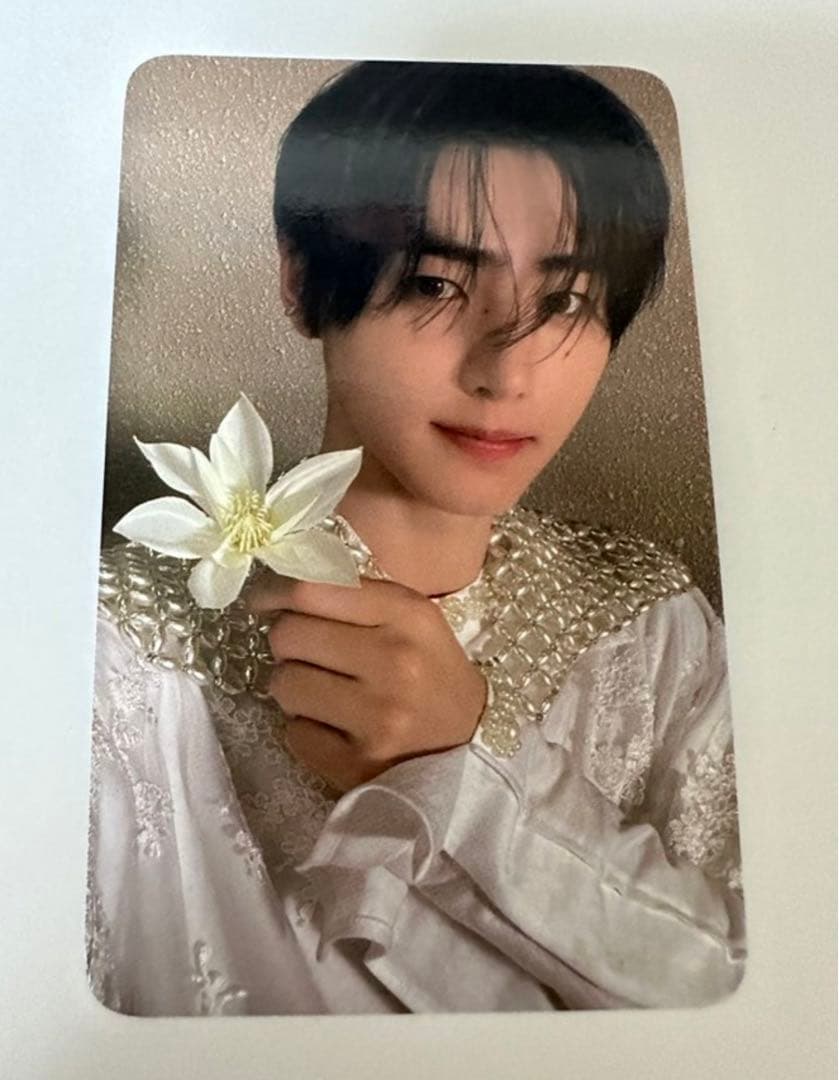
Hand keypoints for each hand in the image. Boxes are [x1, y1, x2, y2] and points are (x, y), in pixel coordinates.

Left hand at [244, 575, 487, 791]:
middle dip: (287, 643)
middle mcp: (393, 661)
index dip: (274, 592)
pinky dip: (305, 729)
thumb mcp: (410, 617)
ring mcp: (377, 716)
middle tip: (306, 653)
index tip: (266, 602)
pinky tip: (333, 726)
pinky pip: (293, 734)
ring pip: (284, 685)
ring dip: (294, 687)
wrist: (470, 741)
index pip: (311, 590)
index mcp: (406, 615)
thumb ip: (352, 594)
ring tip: (321, 691)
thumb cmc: (430, 669)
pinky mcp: (359, 762)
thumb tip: (277, 590)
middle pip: (288, 635)